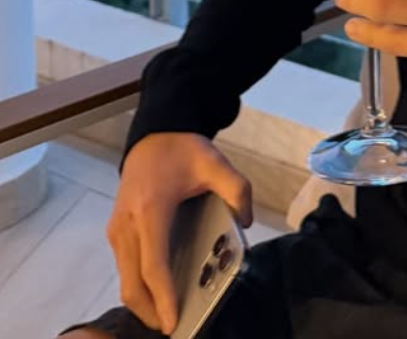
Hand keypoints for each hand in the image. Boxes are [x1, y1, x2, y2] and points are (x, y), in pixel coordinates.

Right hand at [105, 132, 251, 334]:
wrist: (154, 133)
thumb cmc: (183, 149)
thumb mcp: (215, 161)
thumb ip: (237, 189)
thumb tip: (245, 221)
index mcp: (151, 210)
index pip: (153, 265)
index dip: (163, 298)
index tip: (173, 323)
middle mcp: (127, 224)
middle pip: (132, 283)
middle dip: (150, 311)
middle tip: (174, 328)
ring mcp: (117, 229)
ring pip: (124, 279)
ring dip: (143, 302)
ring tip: (169, 315)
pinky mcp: (116, 230)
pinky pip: (124, 267)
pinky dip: (138, 285)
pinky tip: (159, 292)